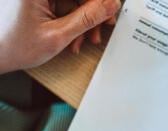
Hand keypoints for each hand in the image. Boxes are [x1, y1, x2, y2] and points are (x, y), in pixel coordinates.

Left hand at [0, 0, 120, 73]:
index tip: (111, 10)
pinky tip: (71, 37)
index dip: (99, 2)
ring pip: (73, 2)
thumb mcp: (58, 35)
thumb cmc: (14, 46)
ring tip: (81, 40)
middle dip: (90, 14)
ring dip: (81, 22)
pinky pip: (63, 6)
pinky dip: (71, 22)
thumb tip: (109, 5)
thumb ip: (87, 19)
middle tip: (99, 30)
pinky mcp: (37, 1)